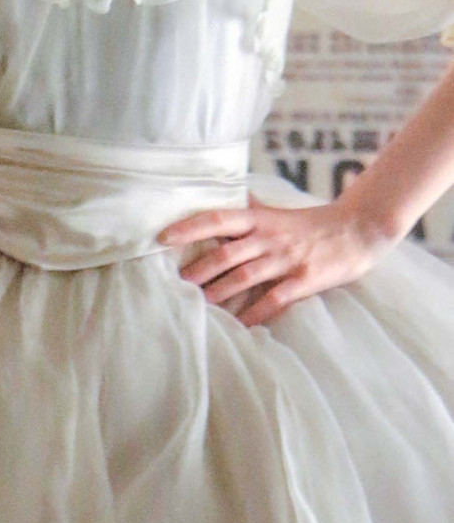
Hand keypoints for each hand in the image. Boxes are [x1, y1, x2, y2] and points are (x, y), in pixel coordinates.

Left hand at [160, 194, 397, 326]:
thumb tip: (223, 197)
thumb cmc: (311, 223)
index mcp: (260, 219)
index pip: (217, 218)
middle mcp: (269, 237)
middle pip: (226, 252)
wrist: (359, 230)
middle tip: (175, 283)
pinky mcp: (304, 279)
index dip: (189, 227)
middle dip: (198, 269)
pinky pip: (274, 300)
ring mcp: (286, 259)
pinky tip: (238, 325)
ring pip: (245, 277)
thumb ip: (250, 209)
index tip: (162, 237)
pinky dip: (254, 314)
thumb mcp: (278, 212)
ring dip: (219, 292)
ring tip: (197, 305)